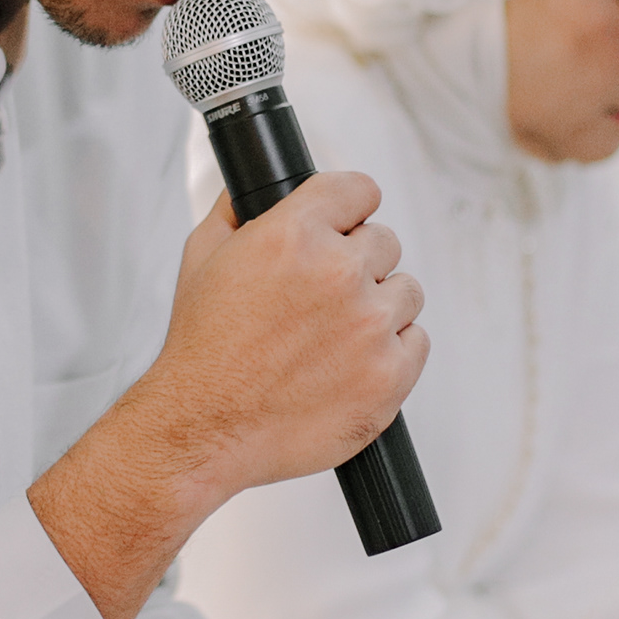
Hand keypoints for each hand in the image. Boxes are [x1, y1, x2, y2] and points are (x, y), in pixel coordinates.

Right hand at [128, 177, 426, 503]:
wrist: (203, 428)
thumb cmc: (202, 351)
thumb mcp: (201, 258)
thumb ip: (234, 211)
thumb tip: (253, 189)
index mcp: (295, 235)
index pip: (359, 190)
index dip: (349, 209)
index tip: (347, 223)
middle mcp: (339, 274)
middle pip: (385, 242)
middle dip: (357, 264)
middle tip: (324, 298)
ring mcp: (370, 326)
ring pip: (406, 292)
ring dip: (378, 308)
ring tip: (336, 336)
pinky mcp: (390, 376)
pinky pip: (417, 342)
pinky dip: (393, 352)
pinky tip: (353, 363)